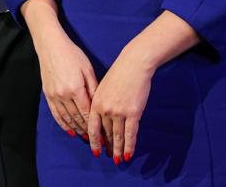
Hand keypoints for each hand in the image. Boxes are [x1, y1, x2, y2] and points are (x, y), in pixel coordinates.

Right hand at [34, 32, 96, 138]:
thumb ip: (94, 88)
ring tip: (85, 138)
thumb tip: (100, 105)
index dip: (95, 126)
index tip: (103, 135)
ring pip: (66, 118)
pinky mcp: (47, 94)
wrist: (50, 46)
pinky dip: (63, 124)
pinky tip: (69, 130)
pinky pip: (56, 114)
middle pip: (77, 118)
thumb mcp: (87, 69)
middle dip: (87, 131)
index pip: (87, 113)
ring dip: (76, 129)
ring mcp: (54, 96)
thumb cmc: (72, 55)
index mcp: (76, 88)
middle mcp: (64, 95)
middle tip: (96, 141)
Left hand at [88, 51, 152, 165]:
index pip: (92, 127)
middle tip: (108, 156)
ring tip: (117, 160)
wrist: (133, 64)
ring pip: (117, 136)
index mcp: (95, 102)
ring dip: (117, 150)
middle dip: (107, 146)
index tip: (95, 149)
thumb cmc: (118, 74)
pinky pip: (130, 134)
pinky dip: (129, 145)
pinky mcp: (133, 113)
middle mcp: (105, 109)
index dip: (93, 140)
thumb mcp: (102, 87)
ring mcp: (119, 112)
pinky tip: (128, 154)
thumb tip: (99, 117)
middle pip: (105, 133)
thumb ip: (99, 102)